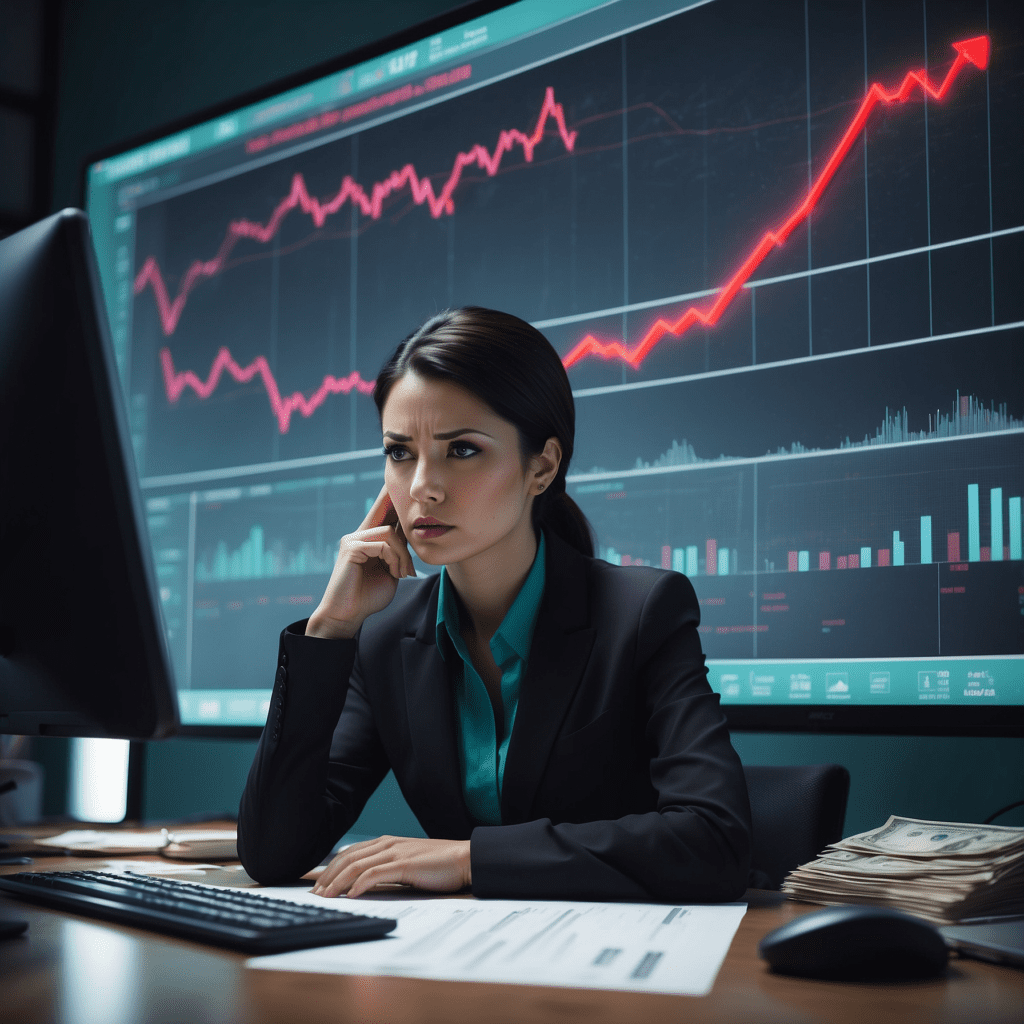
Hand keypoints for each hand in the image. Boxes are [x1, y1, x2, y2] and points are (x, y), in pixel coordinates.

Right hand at [306, 484, 415, 638]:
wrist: (347, 616)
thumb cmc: (368, 597)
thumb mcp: (391, 572)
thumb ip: (398, 555)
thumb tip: (412, 538)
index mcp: (368, 540)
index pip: (382, 512)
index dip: (391, 497)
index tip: (400, 483)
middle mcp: (358, 534)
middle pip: (389, 517)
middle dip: (405, 527)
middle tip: (410, 555)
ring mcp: (353, 539)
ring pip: (390, 533)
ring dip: (402, 555)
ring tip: (403, 573)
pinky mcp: (351, 547)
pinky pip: (383, 544)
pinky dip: (394, 558)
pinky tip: (395, 573)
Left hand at [312, 836, 471, 897]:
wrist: (464, 859)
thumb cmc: (438, 865)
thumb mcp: (407, 864)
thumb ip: (387, 869)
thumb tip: (364, 884)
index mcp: (386, 842)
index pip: (349, 854)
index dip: (330, 870)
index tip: (317, 886)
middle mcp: (387, 844)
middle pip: (347, 858)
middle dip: (327, 877)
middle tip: (314, 895)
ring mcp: (395, 853)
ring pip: (356, 865)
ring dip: (336, 883)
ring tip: (325, 897)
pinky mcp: (404, 864)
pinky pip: (375, 874)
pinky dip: (359, 884)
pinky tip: (350, 895)